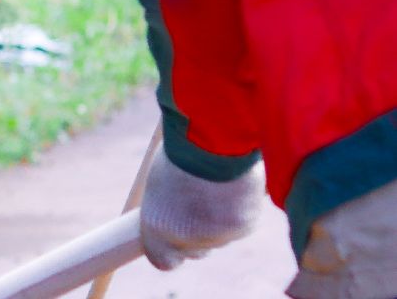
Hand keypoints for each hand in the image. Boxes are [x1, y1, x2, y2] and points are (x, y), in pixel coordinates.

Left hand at [140, 148, 264, 269]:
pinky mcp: (244, 226)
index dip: (169, 248)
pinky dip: (237, 208)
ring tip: (213, 184)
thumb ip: (167, 206)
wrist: (212, 140)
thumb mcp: (161, 180)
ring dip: (217, 218)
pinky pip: (239, 222)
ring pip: (219, 236)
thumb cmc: (179, 153)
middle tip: (196, 203)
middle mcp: (187, 240)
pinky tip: (232, 184)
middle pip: (195, 250)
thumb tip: (170, 211)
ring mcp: (218, 236)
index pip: (163, 261)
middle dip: (196, 232)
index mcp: (157, 228)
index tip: (171, 233)